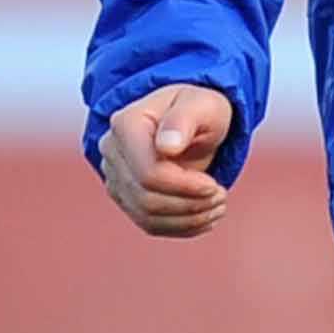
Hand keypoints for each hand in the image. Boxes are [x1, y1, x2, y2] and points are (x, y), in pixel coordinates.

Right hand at [98, 83, 235, 237]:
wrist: (191, 119)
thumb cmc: (198, 108)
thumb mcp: (200, 105)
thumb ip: (183, 121)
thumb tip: (167, 147)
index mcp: (126, 125)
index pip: (149, 174)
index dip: (185, 187)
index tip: (215, 186)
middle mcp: (112, 151)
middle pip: (147, 198)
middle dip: (191, 204)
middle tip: (222, 196)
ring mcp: (115, 176)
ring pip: (146, 215)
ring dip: (189, 218)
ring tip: (218, 205)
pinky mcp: (126, 196)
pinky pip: (149, 223)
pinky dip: (182, 227)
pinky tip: (206, 217)